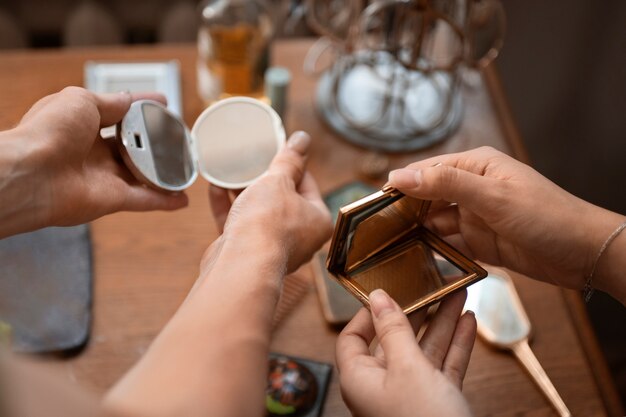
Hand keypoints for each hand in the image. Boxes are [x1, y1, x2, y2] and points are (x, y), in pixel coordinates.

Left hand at [0, 87, 186, 236]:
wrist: (33, 173)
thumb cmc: (49, 132)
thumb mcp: (81, 101)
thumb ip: (109, 102)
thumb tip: (128, 100)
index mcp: (81, 125)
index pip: (118, 114)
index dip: (141, 107)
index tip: (163, 103)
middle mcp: (92, 152)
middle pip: (131, 148)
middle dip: (153, 144)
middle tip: (177, 138)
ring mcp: (103, 177)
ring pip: (141, 175)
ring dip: (162, 173)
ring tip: (184, 168)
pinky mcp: (112, 200)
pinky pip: (144, 200)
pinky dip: (164, 200)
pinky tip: (181, 198)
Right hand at [208, 131, 332, 272]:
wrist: (241, 264)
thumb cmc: (267, 223)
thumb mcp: (278, 181)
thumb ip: (289, 160)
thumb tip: (302, 139)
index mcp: (318, 220)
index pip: (308, 184)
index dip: (292, 165)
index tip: (277, 150)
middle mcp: (301, 237)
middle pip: (283, 200)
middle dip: (266, 180)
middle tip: (253, 159)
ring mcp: (273, 247)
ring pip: (259, 213)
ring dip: (244, 192)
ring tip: (233, 170)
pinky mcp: (249, 253)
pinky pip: (241, 225)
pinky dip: (229, 208)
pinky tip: (216, 187)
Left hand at [337, 289, 475, 416]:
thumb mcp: (407, 367)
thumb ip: (394, 329)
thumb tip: (378, 297)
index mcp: (361, 378)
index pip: (353, 337)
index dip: (368, 313)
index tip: (388, 289)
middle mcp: (382, 386)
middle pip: (395, 339)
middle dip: (417, 311)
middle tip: (431, 284)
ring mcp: (411, 395)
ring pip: (425, 350)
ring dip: (442, 321)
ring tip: (458, 293)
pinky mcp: (437, 403)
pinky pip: (444, 367)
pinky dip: (456, 344)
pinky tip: (468, 321)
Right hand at [388, 146, 624, 291]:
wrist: (584, 253)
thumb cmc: (546, 216)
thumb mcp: (492, 196)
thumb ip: (445, 185)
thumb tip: (400, 176)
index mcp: (474, 166)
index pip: (426, 171)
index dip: (399, 185)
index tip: (372, 204)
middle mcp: (471, 188)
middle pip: (426, 197)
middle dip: (404, 211)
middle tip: (376, 230)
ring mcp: (475, 216)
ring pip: (435, 222)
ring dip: (416, 232)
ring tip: (390, 246)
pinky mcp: (480, 241)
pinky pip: (448, 243)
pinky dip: (434, 250)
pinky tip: (417, 258)